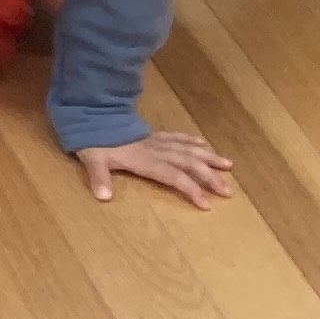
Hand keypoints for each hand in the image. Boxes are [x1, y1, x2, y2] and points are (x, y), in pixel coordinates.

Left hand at [74, 127, 234, 206]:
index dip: (190, 188)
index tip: (206, 203)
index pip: (173, 176)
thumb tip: (103, 197)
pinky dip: (191, 140)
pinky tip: (203, 144)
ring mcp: (156, 141)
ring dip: (208, 157)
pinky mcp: (152, 134)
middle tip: (228, 191)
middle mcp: (156, 150)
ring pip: (187, 148)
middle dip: (209, 176)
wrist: (91, 114)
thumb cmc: (93, 141)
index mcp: (146, 160)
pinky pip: (176, 136)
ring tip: (228, 165)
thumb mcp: (92, 159)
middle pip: (188, 163)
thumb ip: (99, 177)